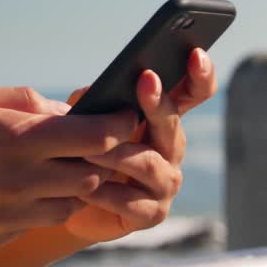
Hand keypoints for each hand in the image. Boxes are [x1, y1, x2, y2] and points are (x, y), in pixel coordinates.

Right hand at [0, 83, 136, 252]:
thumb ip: (20, 102)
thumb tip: (61, 109)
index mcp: (14, 138)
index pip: (92, 136)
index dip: (118, 125)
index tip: (125, 116)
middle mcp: (18, 182)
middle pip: (90, 173)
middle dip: (98, 157)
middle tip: (91, 141)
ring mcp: (6, 215)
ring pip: (68, 202)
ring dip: (69, 183)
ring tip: (47, 164)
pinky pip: (33, 221)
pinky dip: (36, 204)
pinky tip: (11, 186)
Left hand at [61, 48, 217, 241]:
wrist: (66, 200)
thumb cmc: (79, 150)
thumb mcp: (81, 120)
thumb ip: (89, 103)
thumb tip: (90, 93)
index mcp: (161, 119)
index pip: (191, 93)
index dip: (199, 74)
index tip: (195, 53)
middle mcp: (170, 148)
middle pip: (171, 123)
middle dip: (158, 102)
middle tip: (145, 80)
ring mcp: (165, 182)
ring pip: (147, 163)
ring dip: (116, 154)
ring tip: (87, 149)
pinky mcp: (151, 213)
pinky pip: (130, 201)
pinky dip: (104, 193)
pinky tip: (84, 189)